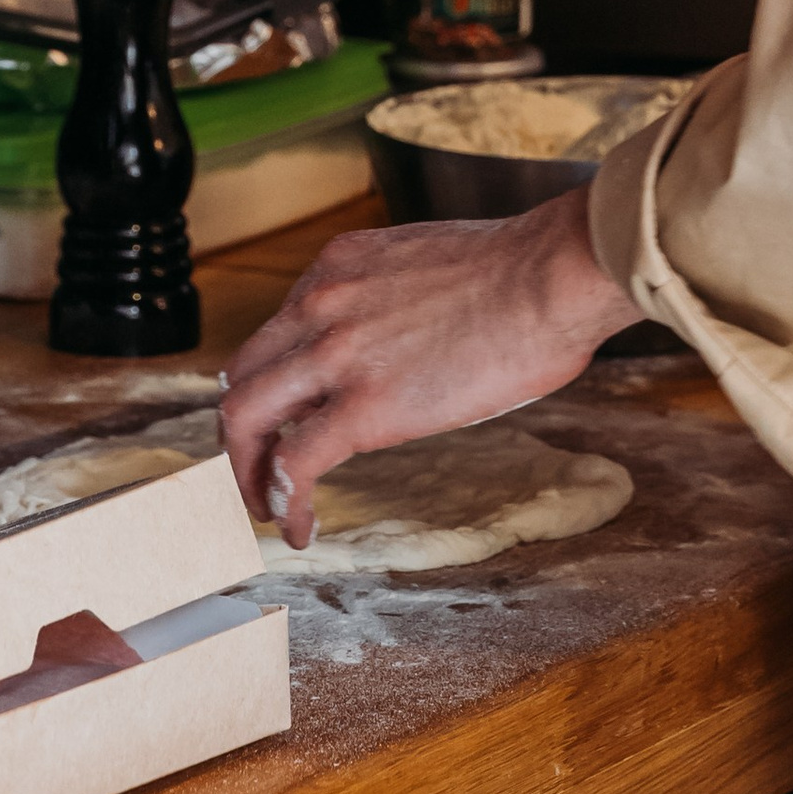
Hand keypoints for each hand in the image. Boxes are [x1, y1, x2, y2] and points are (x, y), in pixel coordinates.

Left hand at [218, 187, 634, 543]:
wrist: (549, 277)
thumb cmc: (521, 271)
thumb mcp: (428, 264)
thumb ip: (396, 300)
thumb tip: (415, 339)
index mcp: (338, 268)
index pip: (276, 334)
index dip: (274, 386)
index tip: (289, 419)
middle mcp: (320, 304)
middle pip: (244, 377)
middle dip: (243, 434)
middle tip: (259, 473)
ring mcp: (336, 355)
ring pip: (247, 418)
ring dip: (248, 473)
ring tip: (267, 509)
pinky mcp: (365, 408)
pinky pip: (296, 464)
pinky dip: (285, 502)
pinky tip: (300, 529)